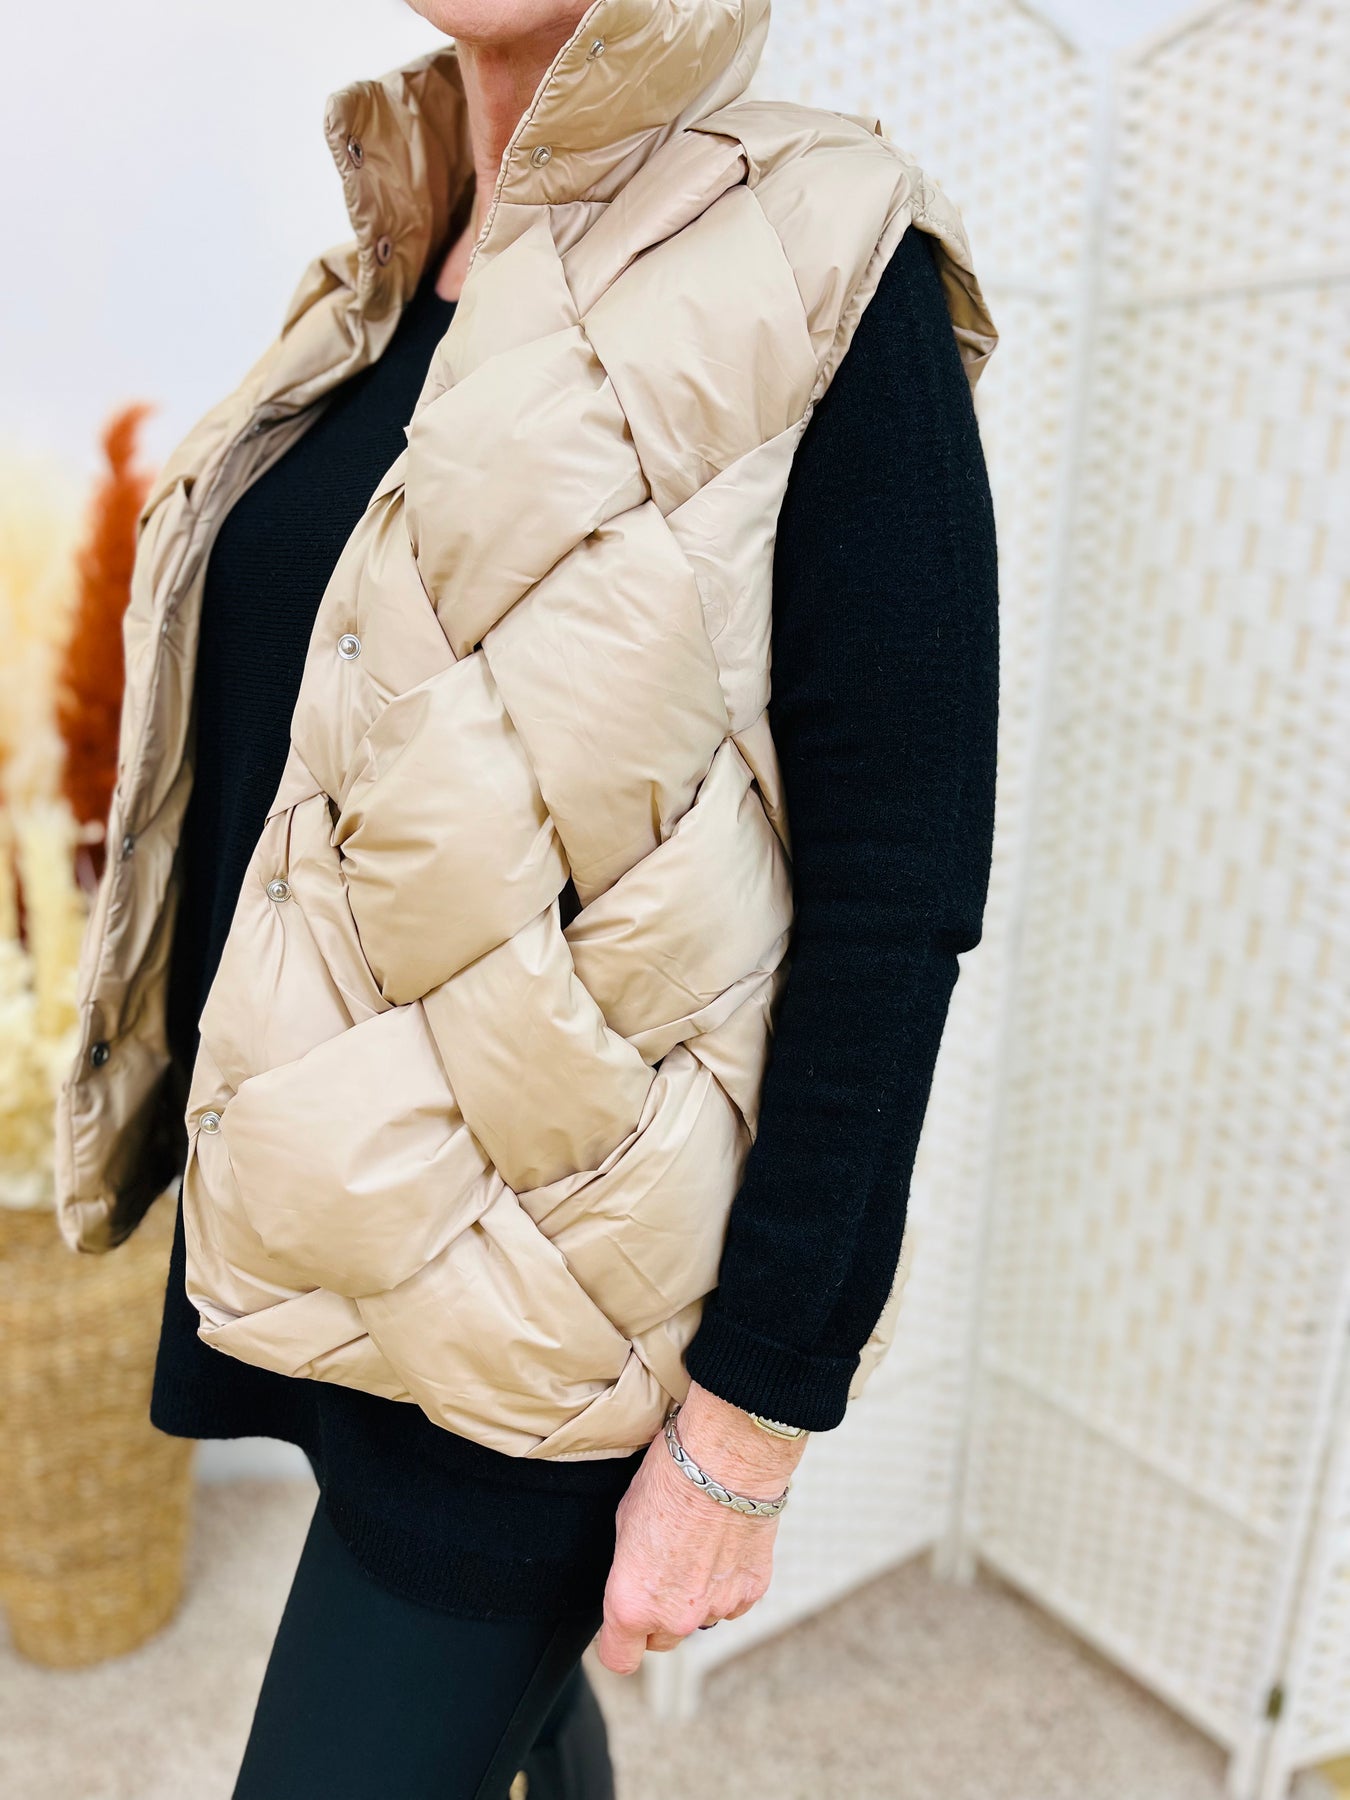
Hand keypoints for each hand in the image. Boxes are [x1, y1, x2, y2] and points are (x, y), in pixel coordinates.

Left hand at [596, 1380, 808, 1675]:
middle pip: (662, 1639)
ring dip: (696, 1595)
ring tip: (698, 1545)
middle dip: (659, 1614)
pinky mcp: (751, 1591)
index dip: (619, 1640)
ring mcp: (717, 1608)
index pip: (619, 1659)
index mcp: (633, 1603)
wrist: (725, 1457)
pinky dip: (727, 1582)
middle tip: (663, 1568)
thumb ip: (630, 1570)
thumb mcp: (625, 1523)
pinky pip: (732, 1601)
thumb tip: (636, 1580)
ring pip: (700, 1618)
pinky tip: (724, 1543)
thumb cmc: (669, 1479)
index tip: (621, 1622)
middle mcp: (676, 1617)